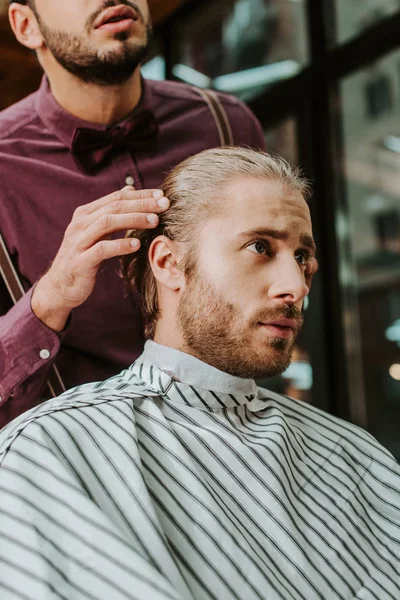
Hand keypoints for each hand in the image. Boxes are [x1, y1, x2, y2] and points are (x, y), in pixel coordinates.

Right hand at [31, 187, 168, 331]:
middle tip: (165, 204)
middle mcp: (80, 224)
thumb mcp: (96, 232)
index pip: (116, 197)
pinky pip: (102, 249)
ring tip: (154, 221)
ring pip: (107, 223)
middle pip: (114, 207)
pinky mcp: (81, 261)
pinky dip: (120, 245)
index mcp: (85, 214)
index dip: (140, 195)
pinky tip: (137, 245)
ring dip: (133, 220)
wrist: (59, 287)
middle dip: (141, 204)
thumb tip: (130, 189)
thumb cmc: (83, 257)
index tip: (161, 196)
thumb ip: (111, 212)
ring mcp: (79, 242)